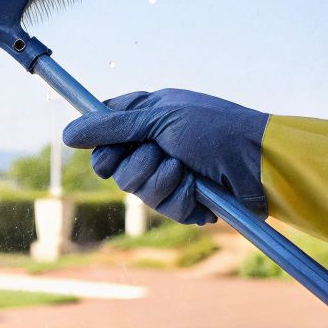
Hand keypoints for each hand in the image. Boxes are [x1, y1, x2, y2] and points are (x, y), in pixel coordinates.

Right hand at [62, 88, 269, 223]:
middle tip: (166, 153)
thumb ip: (111, 127)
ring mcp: (170, 175)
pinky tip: (202, 189)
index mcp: (148, 117)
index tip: (115, 148)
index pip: (104, 135)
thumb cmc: (216, 129)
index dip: (104, 146)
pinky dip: (184, 199)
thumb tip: (68, 134)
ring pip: (138, 192)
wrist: (259, 162)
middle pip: (115, 169)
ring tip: (189, 170)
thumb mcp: (160, 118)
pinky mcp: (186, 202)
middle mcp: (156, 145)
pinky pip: (166, 210)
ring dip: (164, 181)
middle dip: (140, 165)